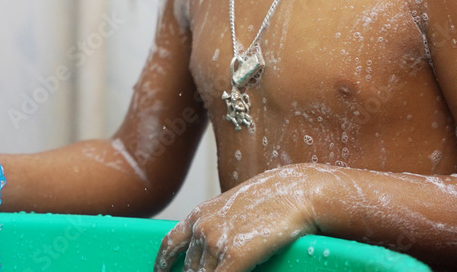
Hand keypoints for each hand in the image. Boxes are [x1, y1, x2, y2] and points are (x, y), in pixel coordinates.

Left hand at [154, 165, 319, 271]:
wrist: (296, 192)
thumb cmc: (273, 198)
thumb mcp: (236, 206)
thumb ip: (220, 224)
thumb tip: (217, 242)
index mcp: (199, 214)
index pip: (170, 243)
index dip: (163, 262)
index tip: (160, 271)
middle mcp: (201, 228)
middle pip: (189, 268)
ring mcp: (215, 242)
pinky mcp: (234, 256)